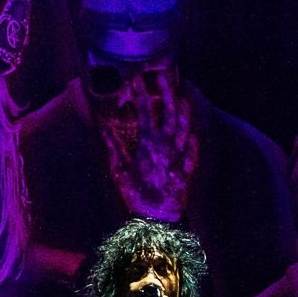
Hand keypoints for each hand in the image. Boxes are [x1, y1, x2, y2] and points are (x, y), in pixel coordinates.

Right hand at [97, 69, 196, 221]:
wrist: (158, 219)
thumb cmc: (137, 196)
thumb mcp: (119, 171)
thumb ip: (114, 147)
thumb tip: (104, 126)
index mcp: (149, 142)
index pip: (145, 111)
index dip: (141, 93)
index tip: (136, 78)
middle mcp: (167, 145)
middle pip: (169, 113)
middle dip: (166, 93)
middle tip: (163, 77)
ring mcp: (179, 156)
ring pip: (184, 129)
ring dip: (183, 112)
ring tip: (182, 97)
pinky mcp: (186, 170)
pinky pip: (193, 153)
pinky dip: (194, 143)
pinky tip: (194, 135)